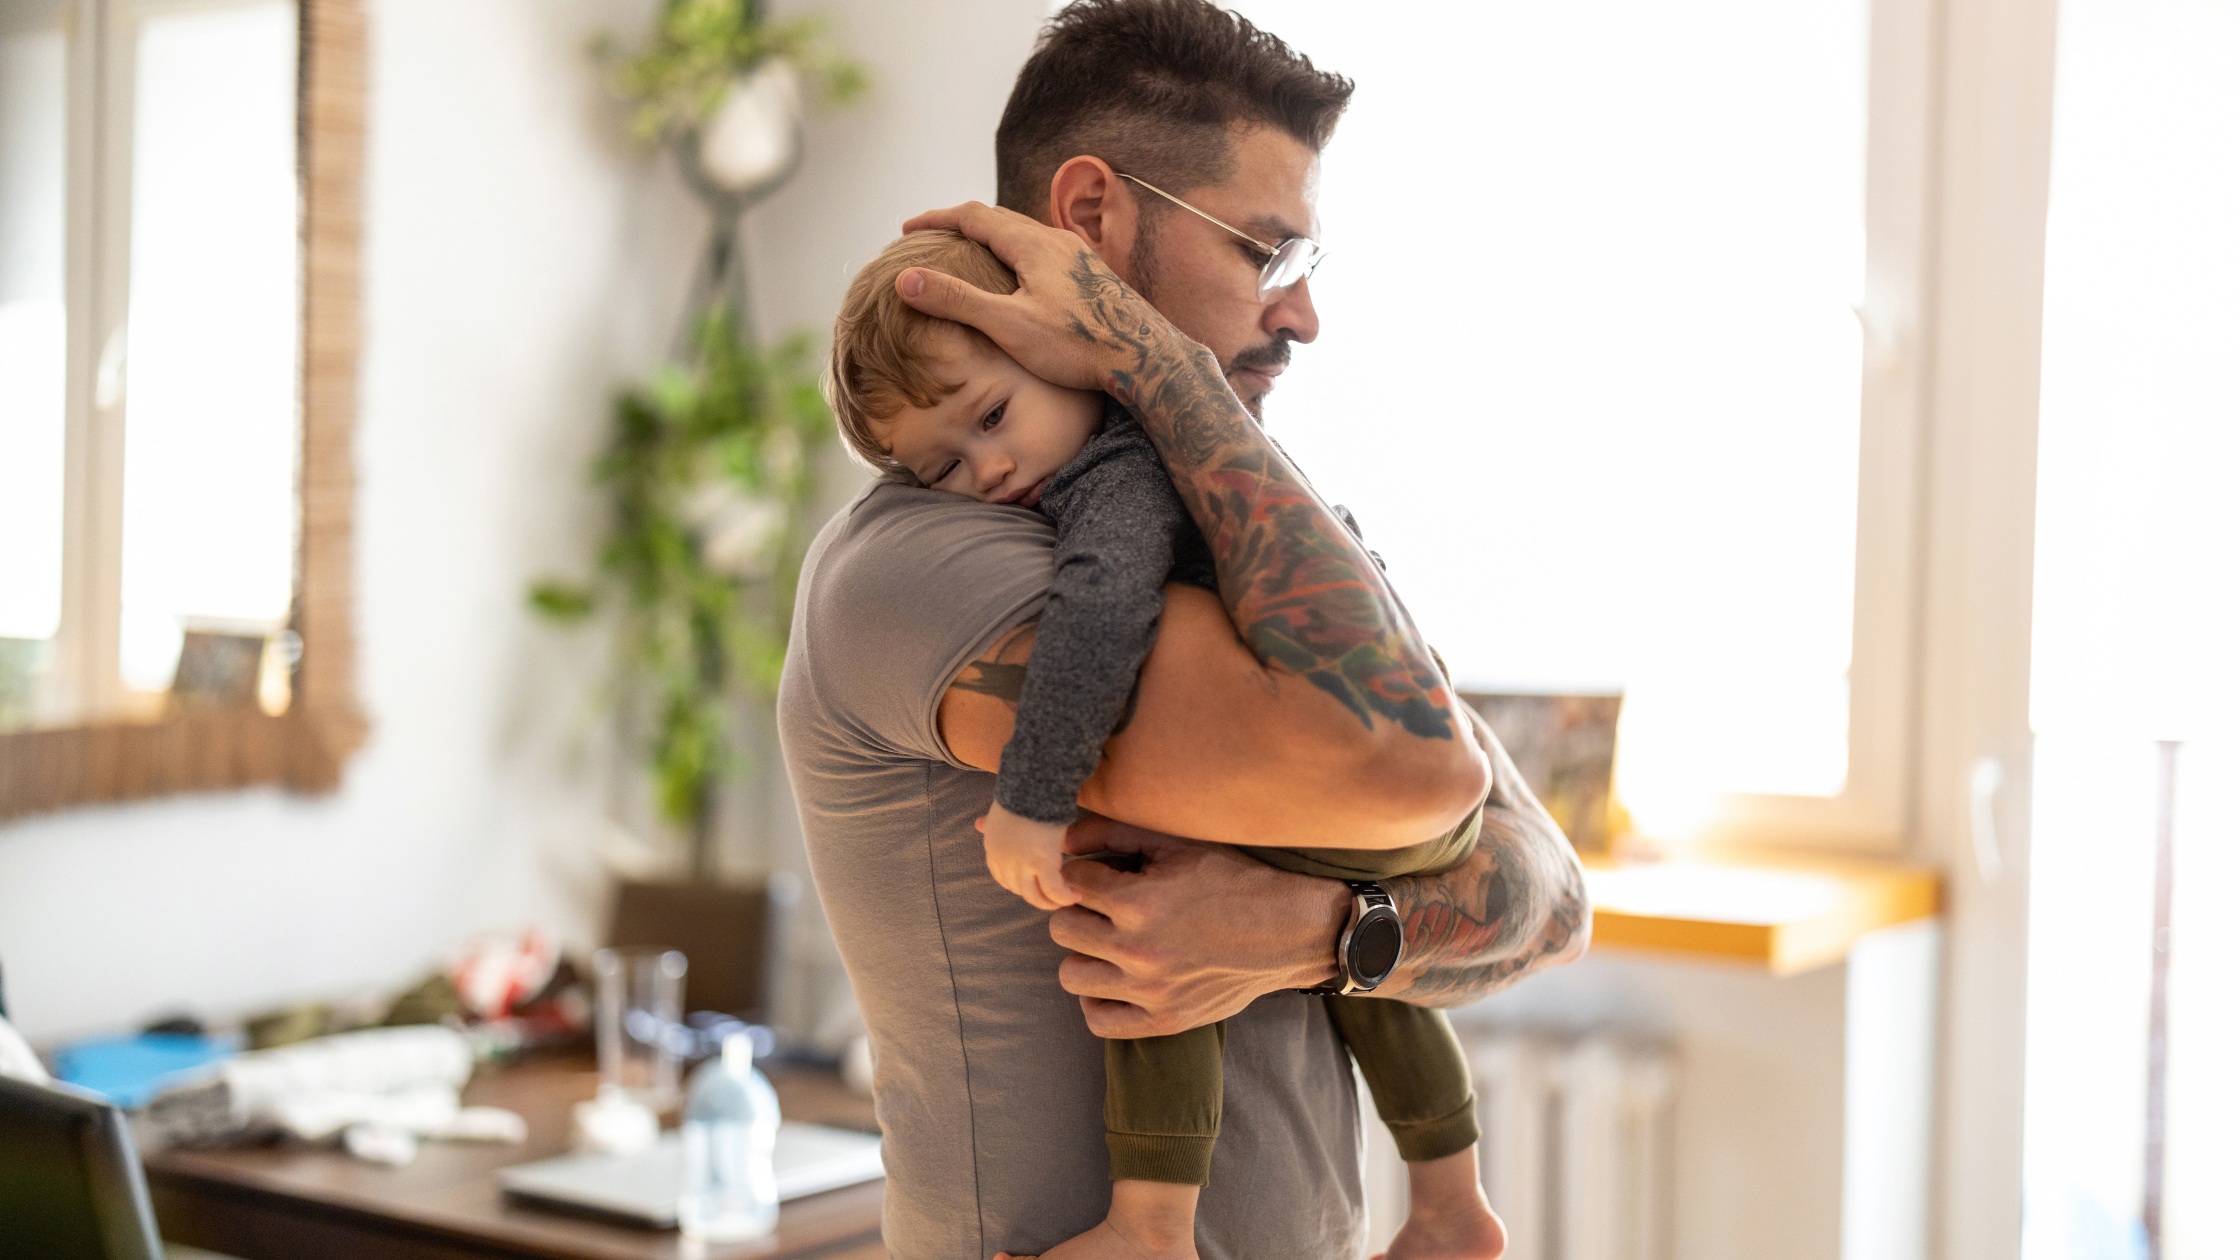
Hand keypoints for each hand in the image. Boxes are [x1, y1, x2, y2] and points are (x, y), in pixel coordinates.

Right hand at [896, 201, 1199, 393]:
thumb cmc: (1077, 346)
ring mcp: (1078, 255)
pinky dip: (1015, 253)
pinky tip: (1017, 277)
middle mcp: (1057, 239)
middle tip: (931, 236)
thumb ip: (957, 300)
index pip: (973, 215)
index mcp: (1033, 244)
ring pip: (1024, 233)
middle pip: (999, 218)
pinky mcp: (1091, 274)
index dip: (936, 219)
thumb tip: (906, 280)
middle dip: (960, 224)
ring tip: (967, 253)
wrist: (1146, 359)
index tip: (907, 230)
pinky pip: (1043, 250)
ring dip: (990, 237)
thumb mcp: (1008, 325)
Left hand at [979, 802, 1079, 910]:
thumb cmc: (1020, 794)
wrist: (1032, 786)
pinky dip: (1065, 896)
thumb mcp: (999, 812)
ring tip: (1067, 899)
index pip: (1003, 878)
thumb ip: (990, 823)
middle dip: (1037, 895)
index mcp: (993, 849)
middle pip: (1019, 890)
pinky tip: (1074, 895)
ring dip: (1051, 902)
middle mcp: (1004, 861)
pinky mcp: (1042, 863)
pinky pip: (1054, 890)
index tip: (1034, 884)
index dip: (1019, 885)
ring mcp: (1022, 864)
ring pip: (1035, 896)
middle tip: (1054, 894)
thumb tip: (978, 824)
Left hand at [1048, 815, 1350, 1037]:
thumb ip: (1115, 835)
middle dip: (1079, 911)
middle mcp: (1138, 949)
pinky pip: (1098, 1020)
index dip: (1086, 874)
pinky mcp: (1164, 1020)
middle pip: (1063, 929)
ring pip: (1071, 974)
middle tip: (1104, 908)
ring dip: (1085, 954)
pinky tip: (1115, 979)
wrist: (1288, 931)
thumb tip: (1065, 838)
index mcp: (1139, 902)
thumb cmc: (1233, 882)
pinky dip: (1098, 1000)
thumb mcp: (1177, 846)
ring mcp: (1150, 990)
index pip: (1072, 884)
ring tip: (1109, 943)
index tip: (1105, 876)